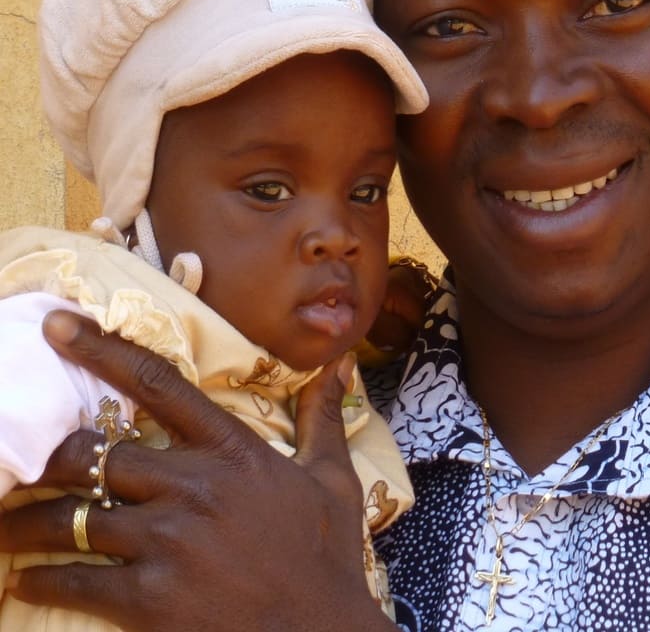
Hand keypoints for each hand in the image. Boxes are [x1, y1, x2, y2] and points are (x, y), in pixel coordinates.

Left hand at [0, 311, 394, 631]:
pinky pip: (76, 581)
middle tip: (21, 457)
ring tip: (2, 524)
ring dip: (28, 521)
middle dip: (49, 454)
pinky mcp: (149, 600)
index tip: (57, 325)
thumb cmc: (326, 558)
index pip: (156, 383)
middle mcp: (192, 486)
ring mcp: (168, 542)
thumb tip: (338, 362)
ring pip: (73, 517)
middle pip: (94, 453)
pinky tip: (23, 579)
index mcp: (231, 450)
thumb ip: (323, 416)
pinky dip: (41, 577)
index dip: (101, 348)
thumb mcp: (333, 480)